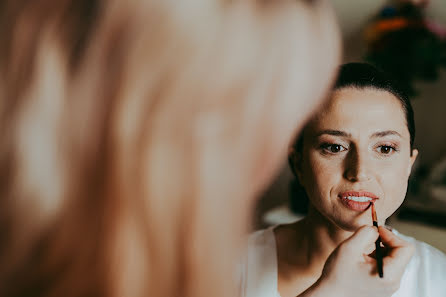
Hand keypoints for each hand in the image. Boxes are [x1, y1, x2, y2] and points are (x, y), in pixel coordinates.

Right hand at [298, 226, 413, 296]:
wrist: (328, 296)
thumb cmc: (337, 276)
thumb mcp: (349, 248)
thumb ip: (365, 233)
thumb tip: (375, 229)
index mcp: (390, 274)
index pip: (406, 248)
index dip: (391, 235)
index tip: (376, 231)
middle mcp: (393, 282)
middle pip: (401, 253)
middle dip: (385, 241)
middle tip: (367, 239)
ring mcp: (388, 285)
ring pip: (393, 259)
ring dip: (379, 249)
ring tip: (361, 252)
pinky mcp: (382, 286)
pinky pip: (386, 266)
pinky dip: (376, 258)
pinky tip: (361, 260)